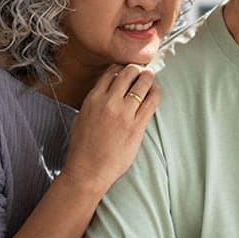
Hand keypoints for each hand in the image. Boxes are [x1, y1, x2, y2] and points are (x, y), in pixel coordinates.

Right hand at [62, 64, 159, 189]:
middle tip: (142, 72)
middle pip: (129, 73)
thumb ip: (95, 102)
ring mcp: (124, 112)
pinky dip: (156, 93)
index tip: (128, 70)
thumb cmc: (83, 146)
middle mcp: (109, 101)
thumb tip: (106, 92)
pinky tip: (155, 93)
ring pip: (143, 83)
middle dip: (137, 69)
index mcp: (93, 98)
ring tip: (150, 79)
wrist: (88, 169)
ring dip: (148, 78)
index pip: (111, 72)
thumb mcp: (82, 117)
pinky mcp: (137, 125)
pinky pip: (152, 101)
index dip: (122, 68)